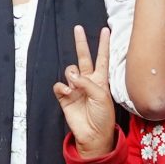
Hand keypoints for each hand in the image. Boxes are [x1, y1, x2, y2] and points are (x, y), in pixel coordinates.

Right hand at [51, 24, 117, 157]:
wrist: (93, 135)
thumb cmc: (103, 117)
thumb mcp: (102, 96)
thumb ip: (88, 83)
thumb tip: (72, 76)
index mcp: (101, 80)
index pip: (103, 58)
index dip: (104, 45)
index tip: (105, 30)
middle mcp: (88, 81)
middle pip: (84, 57)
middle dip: (81, 43)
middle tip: (78, 28)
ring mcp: (76, 88)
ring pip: (70, 71)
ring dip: (72, 74)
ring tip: (75, 85)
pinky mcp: (65, 97)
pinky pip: (59, 85)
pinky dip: (63, 87)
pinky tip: (68, 92)